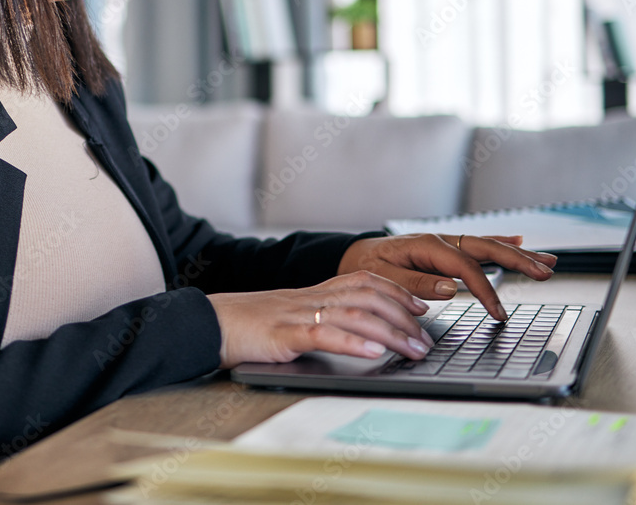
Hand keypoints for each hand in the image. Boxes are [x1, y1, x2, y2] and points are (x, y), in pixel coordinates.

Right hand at [206, 270, 435, 368]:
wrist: (209, 323)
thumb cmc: (249, 325)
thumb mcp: (292, 318)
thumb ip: (322, 321)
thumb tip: (361, 338)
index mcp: (314, 292)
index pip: (365, 281)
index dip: (396, 292)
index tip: (421, 307)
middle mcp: (311, 298)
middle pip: (368, 297)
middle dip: (403, 318)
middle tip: (426, 339)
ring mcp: (297, 314)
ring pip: (354, 315)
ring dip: (390, 333)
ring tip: (413, 349)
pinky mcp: (282, 334)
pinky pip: (323, 335)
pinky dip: (352, 343)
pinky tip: (373, 354)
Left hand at [338, 234, 557, 320]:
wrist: (355, 256)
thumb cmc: (367, 267)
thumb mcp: (382, 278)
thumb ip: (414, 284)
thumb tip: (449, 289)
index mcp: (425, 247)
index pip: (465, 267)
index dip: (485, 290)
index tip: (499, 314)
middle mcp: (439, 241)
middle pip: (485, 248)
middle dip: (517, 260)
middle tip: (544, 272)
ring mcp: (445, 243)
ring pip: (487, 245)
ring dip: (518, 252)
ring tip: (547, 260)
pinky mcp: (447, 249)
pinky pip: (478, 245)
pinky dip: (500, 242)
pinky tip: (520, 241)